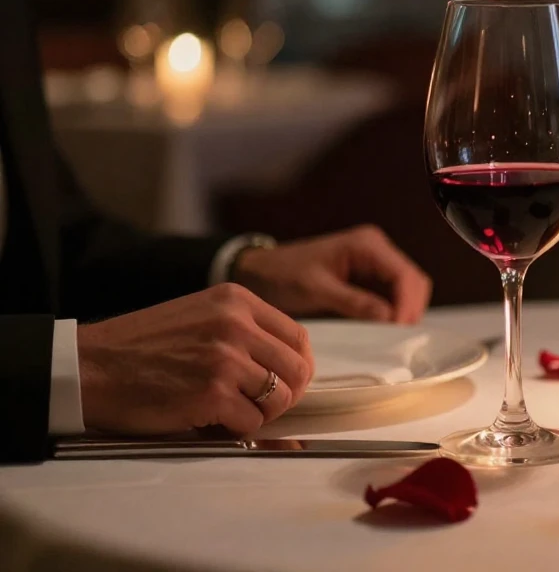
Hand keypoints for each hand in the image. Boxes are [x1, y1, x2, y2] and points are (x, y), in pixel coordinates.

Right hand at [78, 284, 314, 434]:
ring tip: (231, 412)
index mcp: (236, 301)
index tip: (286, 382)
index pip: (297, 337)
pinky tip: (209, 421)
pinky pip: (251, 422)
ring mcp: (226, 358)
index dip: (298, 366)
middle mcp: (236, 324)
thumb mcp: (200, 316)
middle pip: (297, 369)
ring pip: (279, 398)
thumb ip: (244, 330)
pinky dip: (236, 429)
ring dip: (260, 413)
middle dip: (286, 394)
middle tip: (262, 406)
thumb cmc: (141, 348)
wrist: (89, 366)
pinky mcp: (212, 393)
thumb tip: (287, 365)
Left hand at [233, 225, 431, 323]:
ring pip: (407, 289)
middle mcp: (377, 248)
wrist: (259, 271)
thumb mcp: (316, 289)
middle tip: (398, 338)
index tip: (399, 331)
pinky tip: (384, 328)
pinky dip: (394, 311)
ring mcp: (375, 262)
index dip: (407, 304)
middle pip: (413, 281)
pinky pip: (393, 295)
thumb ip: (354, 301)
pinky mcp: (369, 276)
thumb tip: (389, 318)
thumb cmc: (282, 275)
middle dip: (410, 308)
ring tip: (392, 336)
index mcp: (366, 245)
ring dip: (404, 311)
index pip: (404, 275)